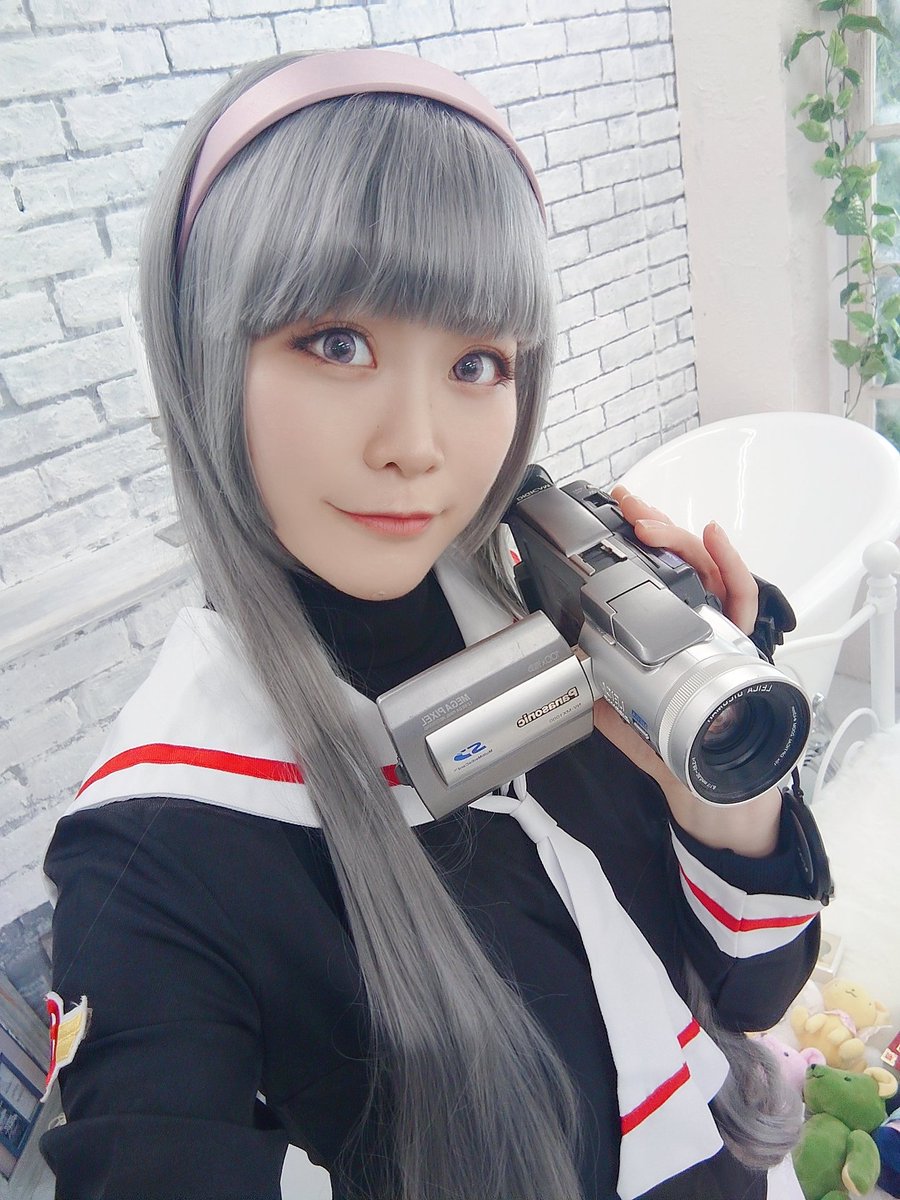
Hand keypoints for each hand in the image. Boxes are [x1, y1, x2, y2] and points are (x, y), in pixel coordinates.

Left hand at [590, 485, 779, 855]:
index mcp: (667, 633)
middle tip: (629, 506)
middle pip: (680, 560)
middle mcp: (698, 624)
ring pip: (708, 569)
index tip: (613, 515)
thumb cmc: (675, 747)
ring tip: (653, 523)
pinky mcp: (745, 646)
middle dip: (653, 523)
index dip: (636, 541)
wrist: (710, 786)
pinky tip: (714, 539)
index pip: (653, 575)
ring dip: (679, 539)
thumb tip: (571, 670)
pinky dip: (730, 567)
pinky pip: (744, 601)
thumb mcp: (622, 716)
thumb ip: (602, 693)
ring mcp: (723, 631)